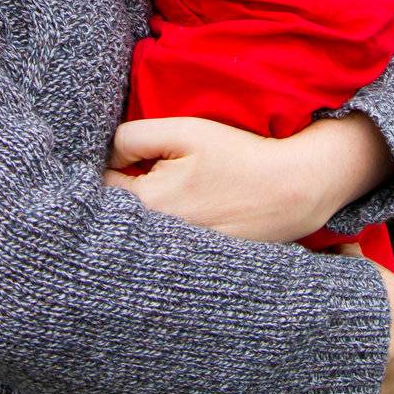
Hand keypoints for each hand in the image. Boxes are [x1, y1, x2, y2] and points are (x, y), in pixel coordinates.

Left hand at [104, 117, 317, 241]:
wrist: (290, 191)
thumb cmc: (238, 156)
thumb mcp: (185, 131)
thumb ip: (135, 137)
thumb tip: (110, 153)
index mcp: (148, 204)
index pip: (103, 184)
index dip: (113, 163)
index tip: (132, 154)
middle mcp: (155, 239)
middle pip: (119, 211)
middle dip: (126, 189)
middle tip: (154, 169)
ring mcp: (175, 255)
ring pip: (142, 228)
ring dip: (148, 210)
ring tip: (179, 189)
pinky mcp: (194, 262)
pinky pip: (165, 245)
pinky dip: (170, 228)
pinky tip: (195, 208)